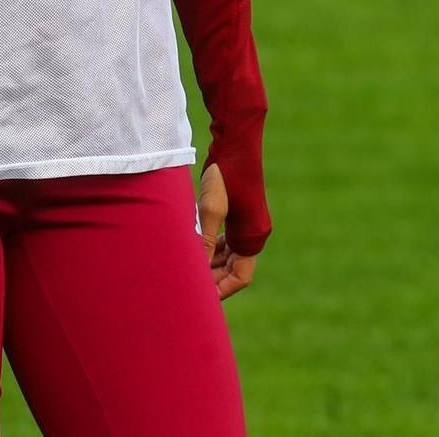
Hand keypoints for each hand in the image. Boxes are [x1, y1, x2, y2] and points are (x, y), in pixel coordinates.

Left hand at [198, 162, 258, 299]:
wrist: (235, 141)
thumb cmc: (224, 173)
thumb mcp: (211, 208)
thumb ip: (205, 238)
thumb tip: (195, 267)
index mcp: (253, 237)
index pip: (240, 277)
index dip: (221, 289)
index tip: (200, 297)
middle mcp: (252, 233)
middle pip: (233, 268)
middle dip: (212, 277)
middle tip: (187, 285)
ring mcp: (245, 223)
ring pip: (226, 254)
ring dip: (208, 262)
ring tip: (185, 269)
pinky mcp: (235, 212)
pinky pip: (223, 239)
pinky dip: (208, 246)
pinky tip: (190, 247)